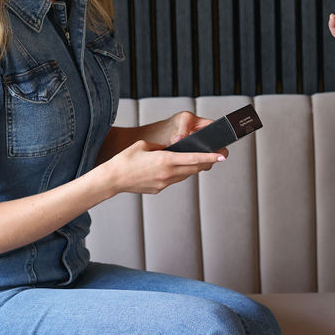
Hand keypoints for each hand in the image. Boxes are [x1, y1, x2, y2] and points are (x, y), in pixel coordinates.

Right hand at [105, 139, 223, 194]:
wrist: (112, 179)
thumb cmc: (126, 159)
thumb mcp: (144, 145)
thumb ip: (161, 147)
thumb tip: (171, 150)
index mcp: (165, 160)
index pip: (193, 158)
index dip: (210, 157)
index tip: (222, 156)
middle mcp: (167, 173)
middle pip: (193, 168)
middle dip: (206, 162)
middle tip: (216, 157)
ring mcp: (163, 183)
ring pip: (185, 175)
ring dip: (193, 169)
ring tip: (200, 161)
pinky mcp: (158, 189)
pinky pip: (174, 180)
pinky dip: (179, 174)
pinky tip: (179, 168)